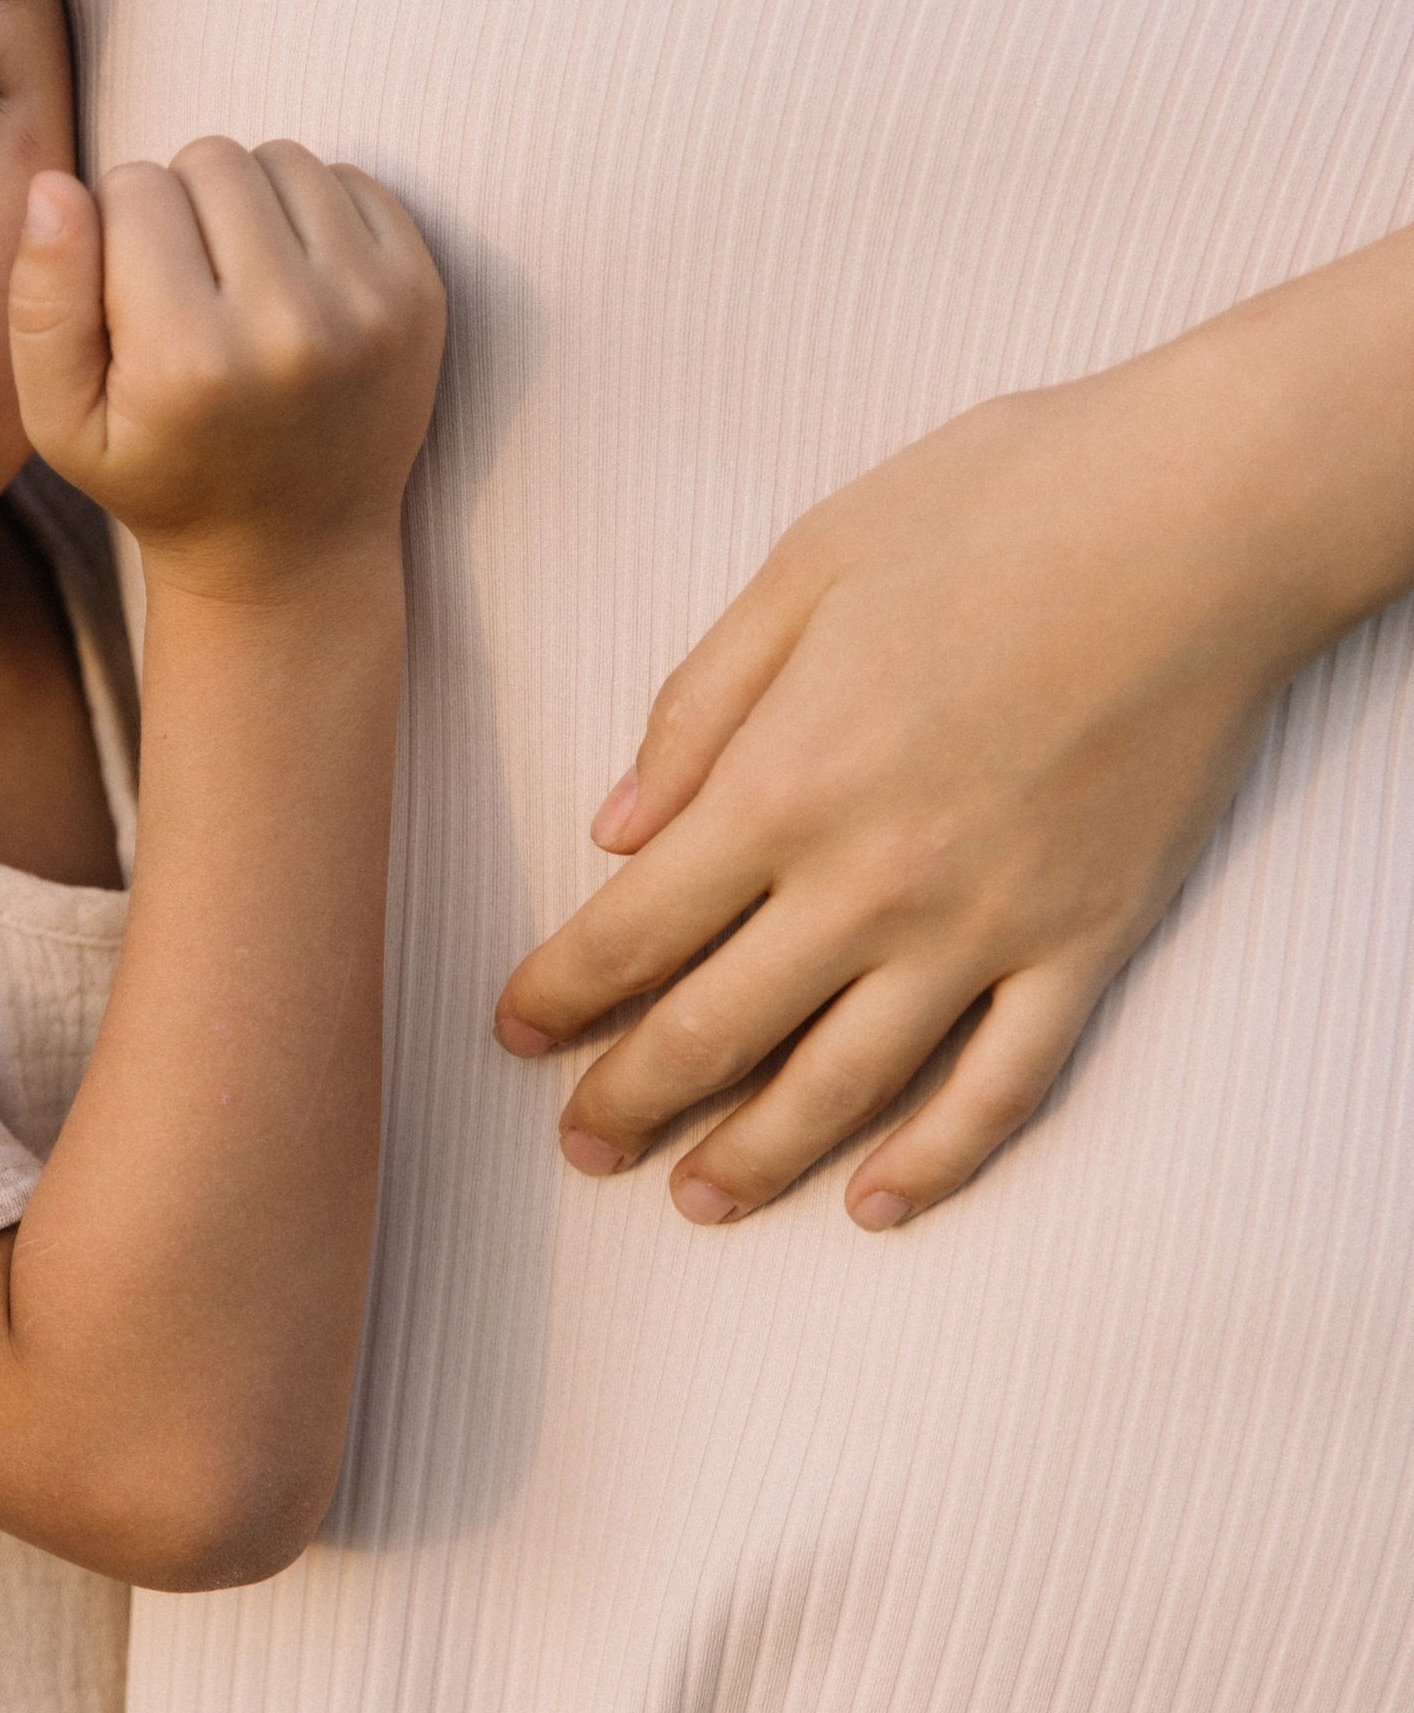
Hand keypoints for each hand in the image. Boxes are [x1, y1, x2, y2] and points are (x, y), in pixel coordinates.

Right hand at [8, 139, 443, 596]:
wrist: (293, 552)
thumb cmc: (160, 476)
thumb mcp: (61, 421)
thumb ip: (41, 302)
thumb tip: (55, 186)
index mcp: (189, 359)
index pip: (132, 188)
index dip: (114, 228)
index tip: (130, 296)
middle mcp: (290, 327)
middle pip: (210, 159)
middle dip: (184, 204)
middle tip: (187, 288)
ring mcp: (370, 306)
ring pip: (282, 158)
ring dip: (250, 201)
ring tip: (239, 280)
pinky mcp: (421, 292)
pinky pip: (351, 178)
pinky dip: (315, 211)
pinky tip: (297, 280)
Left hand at [495, 308, 1400, 1230]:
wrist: (1197, 520)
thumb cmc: (996, 511)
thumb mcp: (804, 568)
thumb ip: (699, 707)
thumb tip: (613, 826)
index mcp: (783, 780)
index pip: (634, 929)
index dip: (560, 995)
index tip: (515, 1031)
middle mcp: (870, 880)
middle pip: (716, 1030)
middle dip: (630, 1098)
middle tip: (582, 1142)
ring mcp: (985, 925)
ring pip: (843, 1085)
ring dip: (755, 1155)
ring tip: (697, 1196)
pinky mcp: (1085, 943)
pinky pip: (999, 1088)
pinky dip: (935, 1161)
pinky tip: (877, 1201)